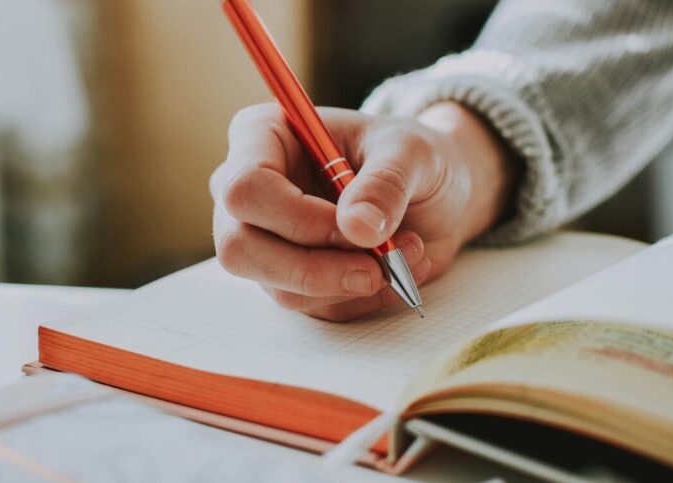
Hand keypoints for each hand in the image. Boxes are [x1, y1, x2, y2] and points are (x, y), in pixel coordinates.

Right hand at [210, 102, 516, 320]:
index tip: (356, 227)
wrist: (431, 193)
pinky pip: (312, 306)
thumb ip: (386, 183)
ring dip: (350, 282)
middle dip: (315, 268)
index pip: (245, 188)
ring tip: (405, 252)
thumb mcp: (413, 152)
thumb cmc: (410, 157)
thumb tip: (358, 228)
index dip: (297, 217)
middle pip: (240, 247)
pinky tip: (394, 268)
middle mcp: (249, 191)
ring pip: (278, 286)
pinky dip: (360, 296)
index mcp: (262, 137)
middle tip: (377, 266)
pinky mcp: (287, 278)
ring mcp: (262, 240)